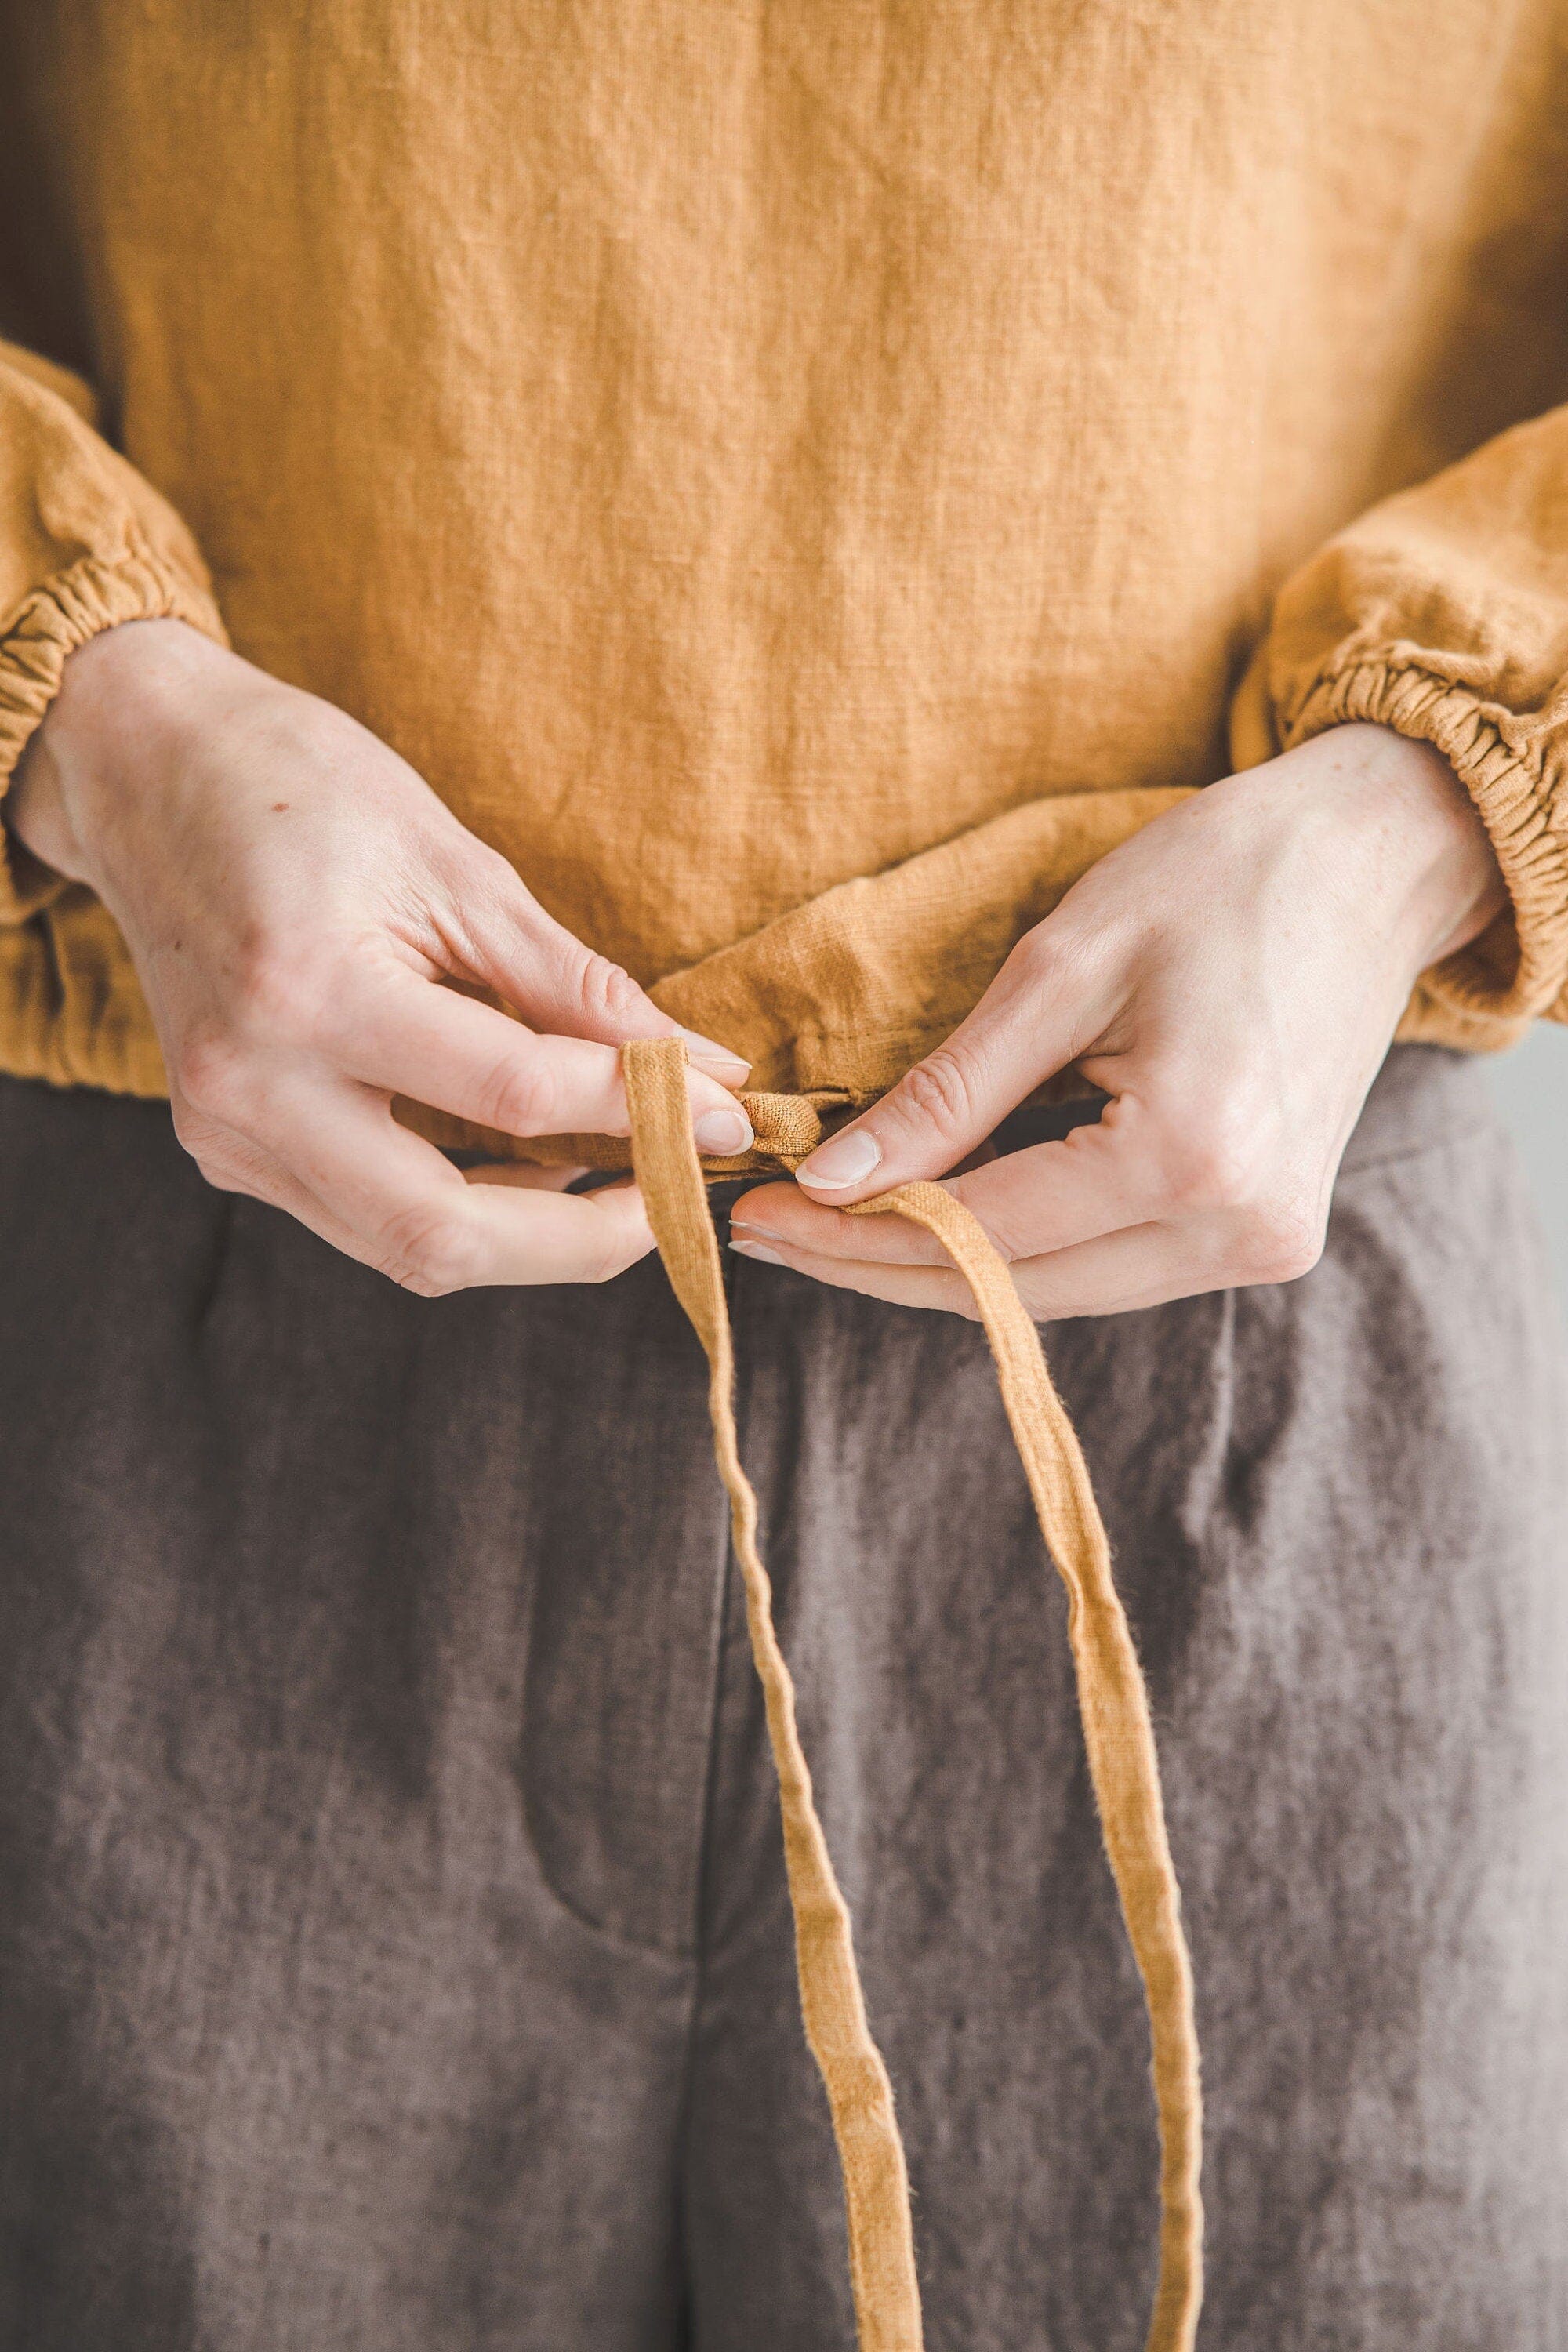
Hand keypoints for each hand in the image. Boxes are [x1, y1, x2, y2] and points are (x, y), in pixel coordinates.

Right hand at [6, 618, 753, 1290]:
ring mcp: (227, 1130)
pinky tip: (531, 1171)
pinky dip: (464, 1206)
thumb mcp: (455, 863)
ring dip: (531, 1237)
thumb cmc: (302, 785)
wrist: (147, 770)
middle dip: (585, 1240)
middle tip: (680, 1202)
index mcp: (307, 991)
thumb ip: (575, 984)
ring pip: (404, 1247)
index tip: (729, 1115)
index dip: (640, 1111)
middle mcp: (249, 1085)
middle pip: (442, 1235)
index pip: (510, 1096)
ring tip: (624, 1183)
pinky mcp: (226, 1145)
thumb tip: (701, 1069)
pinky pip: (366, 1215)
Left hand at [731, 726, 1505, 1319]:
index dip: (853, 1232)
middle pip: (1011, 1291)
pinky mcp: (1266, 1236)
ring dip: (942, 1267)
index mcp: (1191, 1155)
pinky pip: (1109, 1268)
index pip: (979, 1233)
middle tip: (770, 1233)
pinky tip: (938, 1213)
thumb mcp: (1063, 968)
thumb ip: (948, 1094)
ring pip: (1056, 1296)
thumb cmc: (1223, 878)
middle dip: (878, 1265)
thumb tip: (836, 1182)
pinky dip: (1018, 1250)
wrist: (1376, 859)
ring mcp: (1263, 1245)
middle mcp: (1237, 1229)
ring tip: (833, 1227)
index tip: (755, 1212)